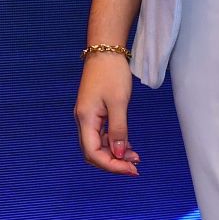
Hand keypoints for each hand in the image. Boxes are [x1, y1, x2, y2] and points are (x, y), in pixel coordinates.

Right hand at [74, 54, 140, 175]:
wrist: (106, 49)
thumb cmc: (111, 73)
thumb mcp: (118, 102)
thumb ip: (118, 130)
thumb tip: (117, 154)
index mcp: (85, 119)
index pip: (93, 153)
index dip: (111, 166)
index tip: (131, 170)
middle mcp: (83, 120)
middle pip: (94, 153)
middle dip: (113, 163)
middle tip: (135, 167)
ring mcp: (89, 116)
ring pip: (99, 145)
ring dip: (115, 153)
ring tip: (135, 156)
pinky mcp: (95, 112)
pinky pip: (102, 135)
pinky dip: (114, 142)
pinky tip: (128, 144)